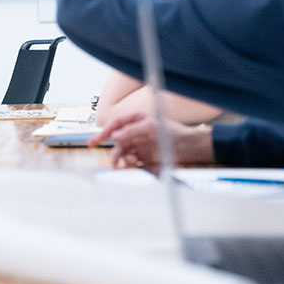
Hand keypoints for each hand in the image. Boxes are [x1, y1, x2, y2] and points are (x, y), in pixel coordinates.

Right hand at [89, 112, 213, 169]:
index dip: (104, 132)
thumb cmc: (172, 132)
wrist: (188, 147)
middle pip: (118, 141)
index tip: (94, 141)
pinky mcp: (144, 156)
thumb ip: (130, 131)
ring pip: (124, 152)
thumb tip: (114, 135)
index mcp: (136, 120)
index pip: (116, 125)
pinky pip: (132, 160)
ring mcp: (140, 144)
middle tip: (112, 161)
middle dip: (114, 151)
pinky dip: (132, 163)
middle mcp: (136, 132)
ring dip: (124, 158)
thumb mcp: (150, 127)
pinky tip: (137, 163)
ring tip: (130, 163)